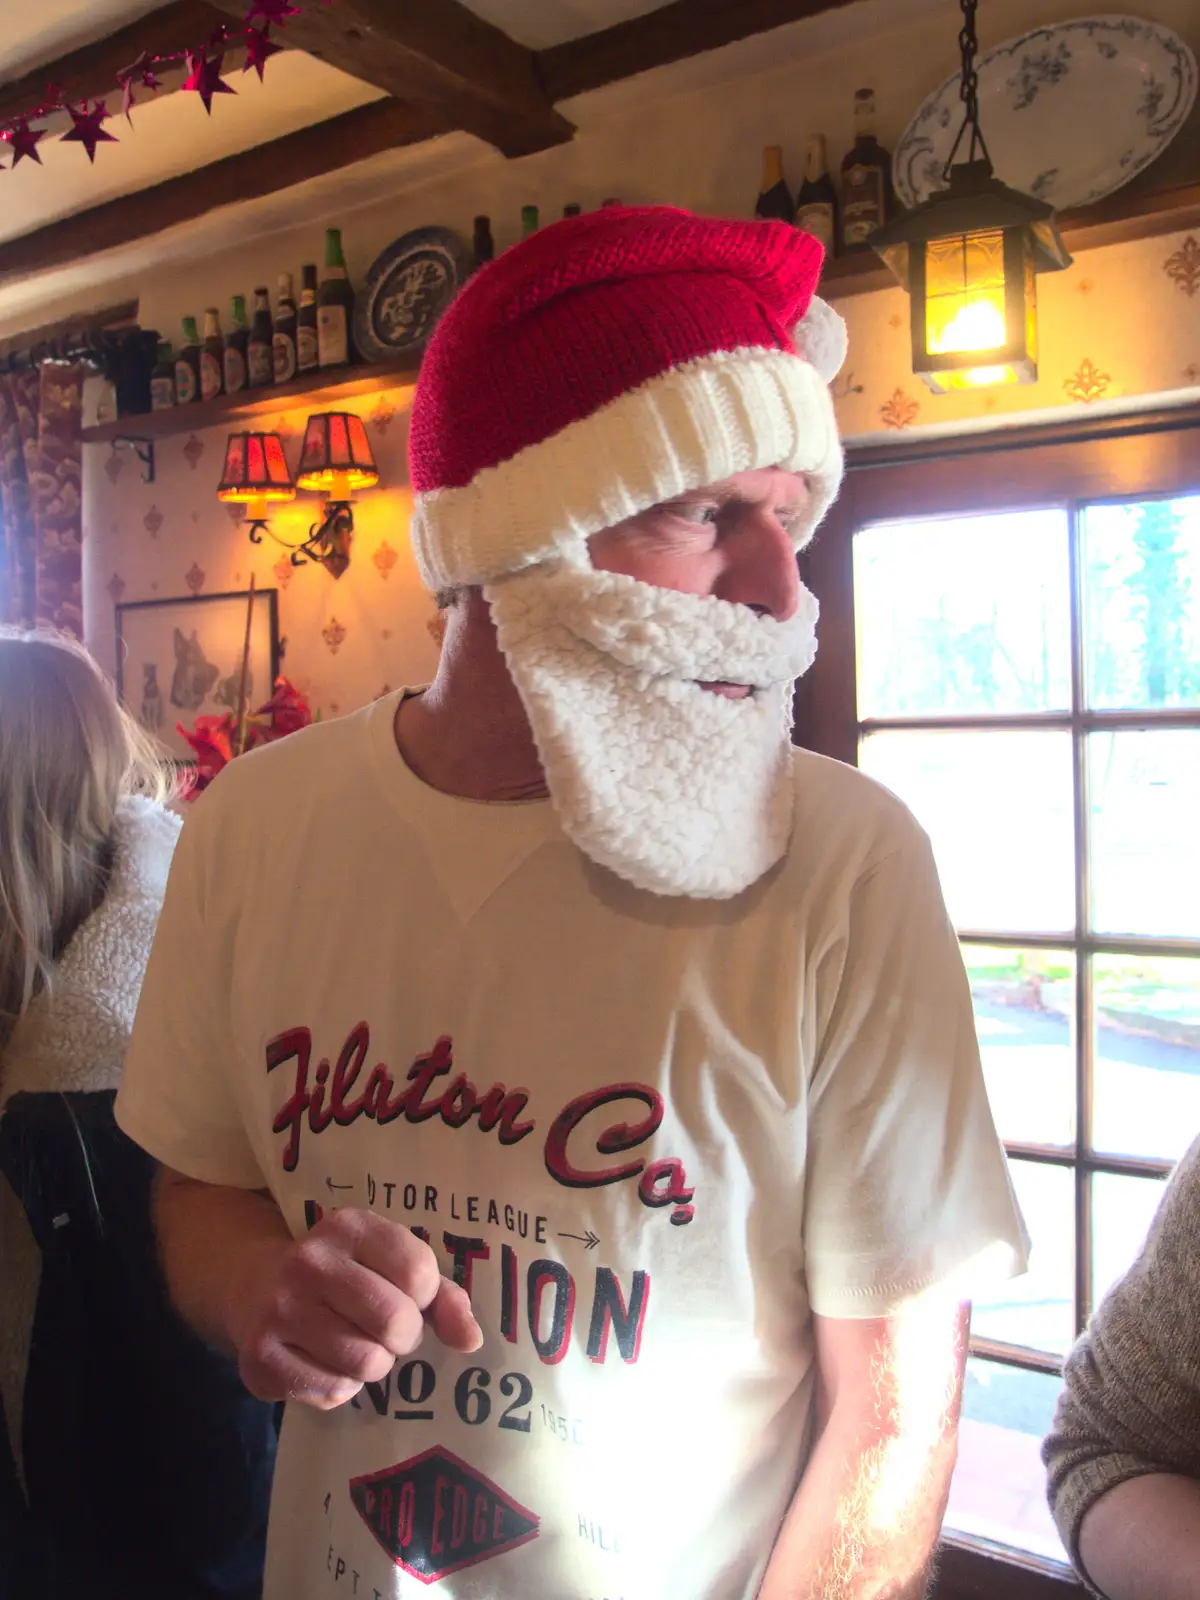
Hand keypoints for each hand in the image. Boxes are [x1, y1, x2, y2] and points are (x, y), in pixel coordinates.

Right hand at [229, 1207, 482, 1409]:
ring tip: (358, 1345)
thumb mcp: (392, 1266)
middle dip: (404, 1337)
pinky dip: (343, 1387)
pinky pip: (333, 1391)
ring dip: (374, 1365)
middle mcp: (310, 1261)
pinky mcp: (261, 1356)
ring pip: (366, 1362)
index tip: (408, 1298)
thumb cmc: (344, 1277)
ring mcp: (280, 1308)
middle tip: (387, 1332)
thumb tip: (471, 1341)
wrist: (255, 1286)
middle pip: (395, 1320)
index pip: (418, 1272)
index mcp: (349, 1227)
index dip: (425, 1298)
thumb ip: (443, 1297)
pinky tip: (328, 1363)